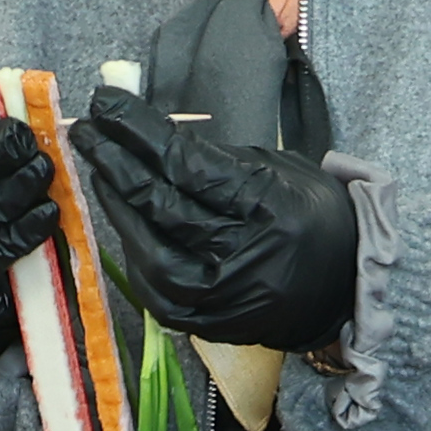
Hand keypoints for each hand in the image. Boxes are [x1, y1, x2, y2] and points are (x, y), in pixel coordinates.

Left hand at [71, 104, 359, 349]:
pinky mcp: (207, 326)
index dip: (139, 133)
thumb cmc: (309, 215)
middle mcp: (246, 259)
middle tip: (88, 131)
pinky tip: (123, 218)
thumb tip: (148, 135)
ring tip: (100, 170)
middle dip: (116, 163)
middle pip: (162, 206)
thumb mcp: (277, 169)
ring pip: (150, 251)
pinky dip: (134, 249)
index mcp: (271, 209)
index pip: (188, 166)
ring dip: (117, 207)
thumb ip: (215, 158)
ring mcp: (223, 300)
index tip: (106, 104)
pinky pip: (155, 287)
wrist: (342, 287)